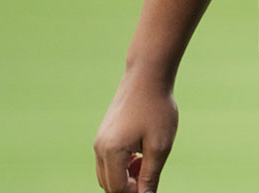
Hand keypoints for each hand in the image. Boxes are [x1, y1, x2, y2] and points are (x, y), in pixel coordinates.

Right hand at [93, 76, 177, 192]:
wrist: (147, 77)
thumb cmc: (157, 109)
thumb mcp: (159, 146)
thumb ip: (151, 175)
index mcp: (111, 152)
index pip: (118, 189)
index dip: (136, 192)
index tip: (152, 186)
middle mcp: (99, 148)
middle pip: (109, 185)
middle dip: (130, 186)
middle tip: (151, 172)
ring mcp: (99, 141)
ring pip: (108, 174)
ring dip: (126, 176)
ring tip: (148, 161)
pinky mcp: (104, 135)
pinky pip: (109, 161)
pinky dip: (123, 165)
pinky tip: (142, 153)